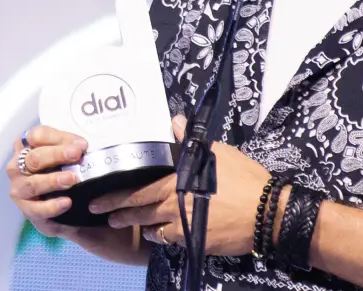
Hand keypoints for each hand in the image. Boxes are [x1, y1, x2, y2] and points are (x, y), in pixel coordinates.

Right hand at [7, 125, 144, 263]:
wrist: (66, 205)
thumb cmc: (64, 171)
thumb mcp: (68, 157)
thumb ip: (72, 148)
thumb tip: (83, 145)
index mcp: (27, 147)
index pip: (36, 135)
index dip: (58, 138)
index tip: (81, 144)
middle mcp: (18, 166)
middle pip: (34, 157)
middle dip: (57, 154)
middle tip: (77, 155)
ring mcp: (19, 189)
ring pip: (32, 183)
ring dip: (52, 180)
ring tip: (72, 179)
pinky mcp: (27, 210)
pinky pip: (36, 209)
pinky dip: (51, 206)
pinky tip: (67, 202)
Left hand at [87, 115, 272, 256]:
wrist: (266, 212)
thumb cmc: (244, 178)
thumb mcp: (219, 152)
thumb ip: (190, 140)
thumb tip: (175, 122)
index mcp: (178, 178)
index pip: (140, 185)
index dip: (117, 190)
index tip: (99, 192)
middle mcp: (175, 202)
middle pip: (138, 207)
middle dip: (115, 209)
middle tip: (97, 210)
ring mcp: (182, 223)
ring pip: (150, 225)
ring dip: (134, 223)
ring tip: (119, 222)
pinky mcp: (193, 239)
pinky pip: (168, 239)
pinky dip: (158, 235)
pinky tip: (154, 233)